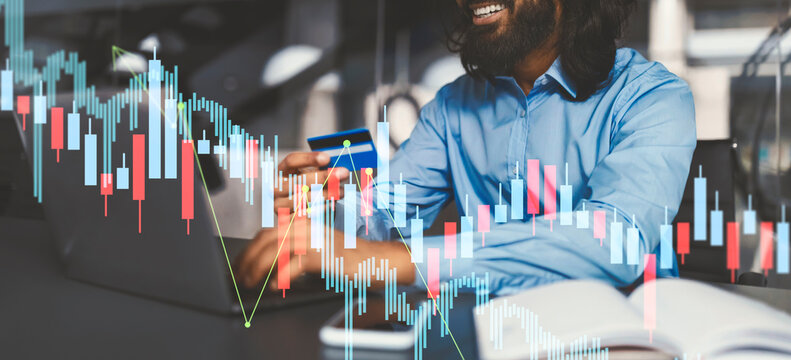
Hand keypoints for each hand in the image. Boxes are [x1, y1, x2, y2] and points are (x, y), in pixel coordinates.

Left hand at [233, 223, 415, 289]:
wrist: (377, 260)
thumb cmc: (350, 258)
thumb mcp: (318, 249)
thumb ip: (295, 252)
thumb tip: (270, 266)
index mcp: (303, 223)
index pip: (266, 233)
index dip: (249, 250)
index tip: (240, 265)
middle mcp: (305, 226)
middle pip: (265, 239)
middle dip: (247, 259)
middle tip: (240, 277)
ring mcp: (313, 238)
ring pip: (273, 250)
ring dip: (257, 269)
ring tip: (251, 284)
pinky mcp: (320, 254)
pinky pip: (291, 265)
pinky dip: (279, 278)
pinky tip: (274, 287)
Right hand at [274, 152, 350, 212]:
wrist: (306, 215)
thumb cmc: (311, 190)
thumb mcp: (313, 177)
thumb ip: (321, 170)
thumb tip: (337, 166)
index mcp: (282, 172)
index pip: (291, 161)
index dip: (309, 159)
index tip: (327, 158)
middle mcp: (277, 188)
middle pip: (298, 181)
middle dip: (323, 177)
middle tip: (343, 173)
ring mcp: (279, 206)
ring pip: (302, 199)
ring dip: (325, 195)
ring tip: (342, 192)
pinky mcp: (286, 221)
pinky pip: (304, 215)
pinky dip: (320, 210)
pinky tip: (332, 205)